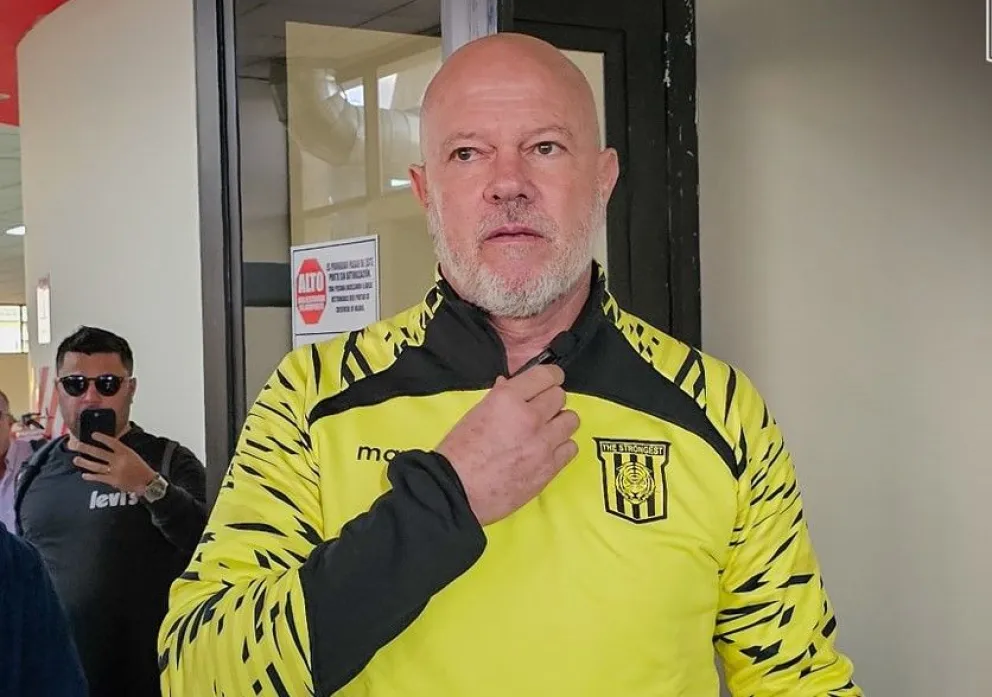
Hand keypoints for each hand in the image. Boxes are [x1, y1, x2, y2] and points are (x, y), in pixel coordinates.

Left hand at [73, 433, 156, 495]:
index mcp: (126, 452)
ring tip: (76, 459)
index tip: (93, 434)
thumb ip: (120, 450)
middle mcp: (119, 461)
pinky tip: (84, 474)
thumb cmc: (140, 467)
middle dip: (86, 448)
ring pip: (96, 466)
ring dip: (85, 462)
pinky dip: (91, 476)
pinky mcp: (113, 481)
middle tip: (76, 445)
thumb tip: (108, 444)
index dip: (101, 438)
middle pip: (99, 453)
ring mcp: (115, 471)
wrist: (147, 481)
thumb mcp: (132, 454)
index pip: (112, 442)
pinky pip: (99, 478)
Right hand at [437, 364, 579, 525]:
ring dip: (560, 423)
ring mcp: (543, 443)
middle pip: (560, 396)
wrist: (457, 492)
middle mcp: (529, 417)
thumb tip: (509, 384)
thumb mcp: (474, 414)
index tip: (552, 379)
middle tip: (541, 409)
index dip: (552, 375)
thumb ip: (499, 397)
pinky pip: (571, 447)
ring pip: (571, 420)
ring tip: (546, 431)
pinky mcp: (549, 467)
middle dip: (551, 400)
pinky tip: (548, 450)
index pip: (546, 375)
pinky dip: (562, 447)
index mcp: (508, 399)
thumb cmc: (458, 454)